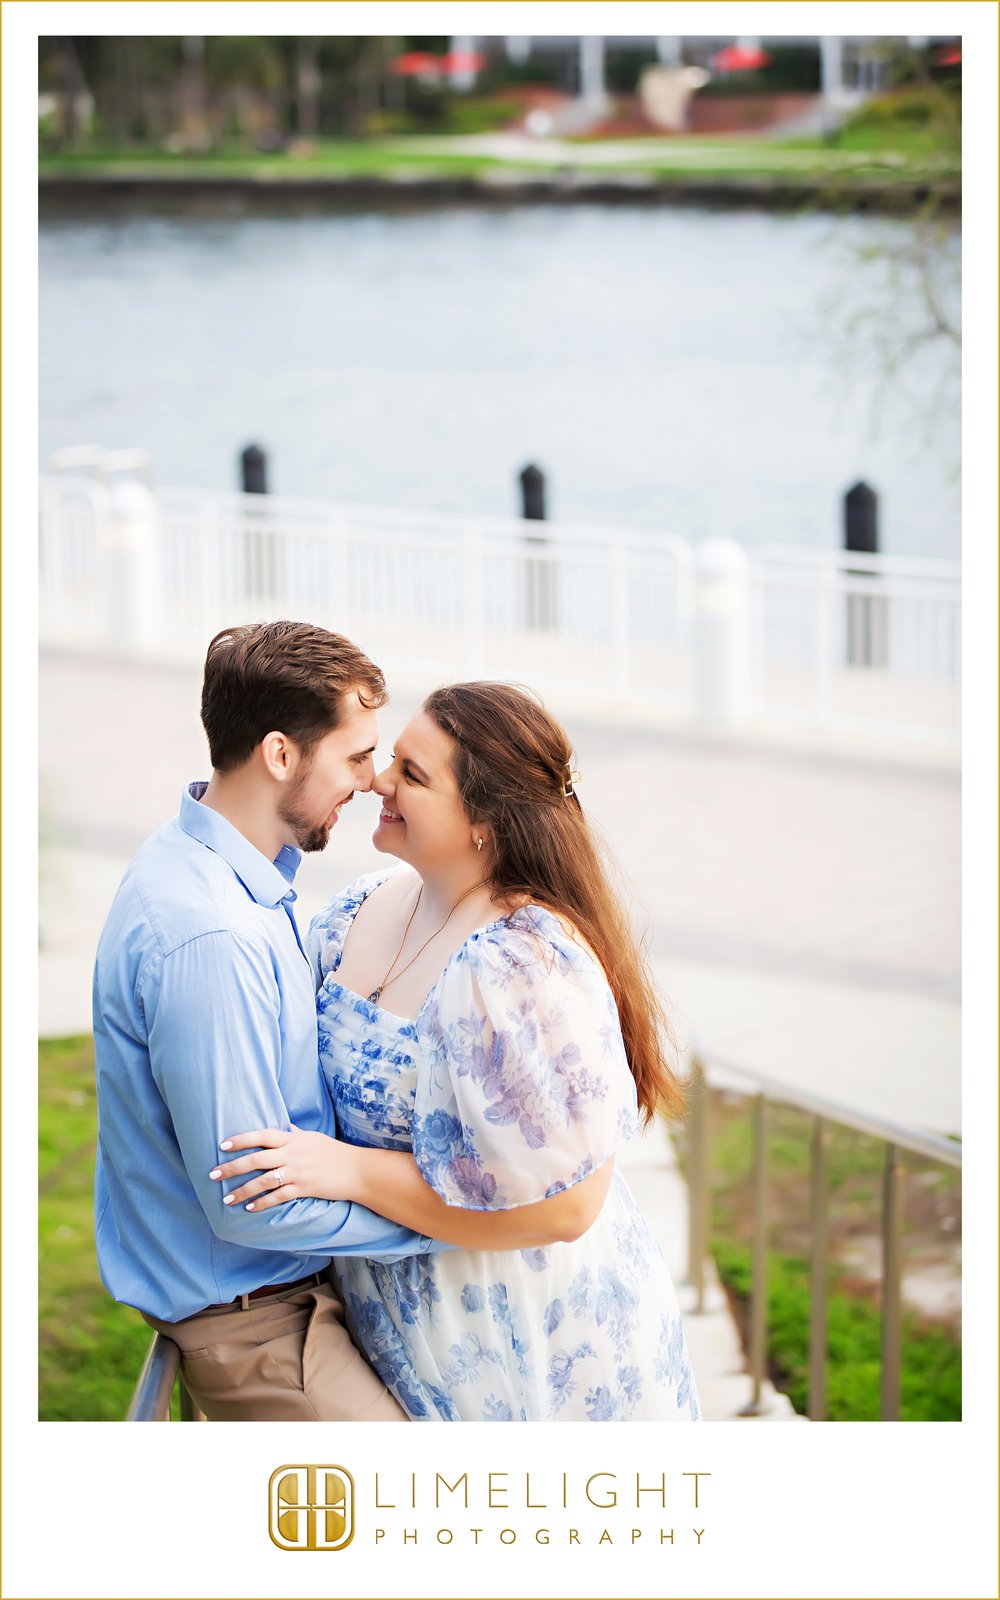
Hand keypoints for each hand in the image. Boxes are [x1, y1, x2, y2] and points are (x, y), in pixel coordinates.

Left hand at [208, 1126, 354, 1209]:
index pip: (262, 1135)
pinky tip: (249, 1208)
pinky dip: (262, 1203)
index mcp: (292, 1139)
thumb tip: (282, 1125)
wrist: (356, 1170)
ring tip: (226, 1199)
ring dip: (242, 1190)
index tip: (222, 1145)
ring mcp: (298, 1172)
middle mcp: (292, 1154)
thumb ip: (294, 1133)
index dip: (241, 1139)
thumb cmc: (333, 1152)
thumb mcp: (312, 1137)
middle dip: (232, 1167)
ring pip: (263, 1181)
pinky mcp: (304, 1189)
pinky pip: (278, 1197)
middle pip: (256, 1159)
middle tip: (212, 1174)